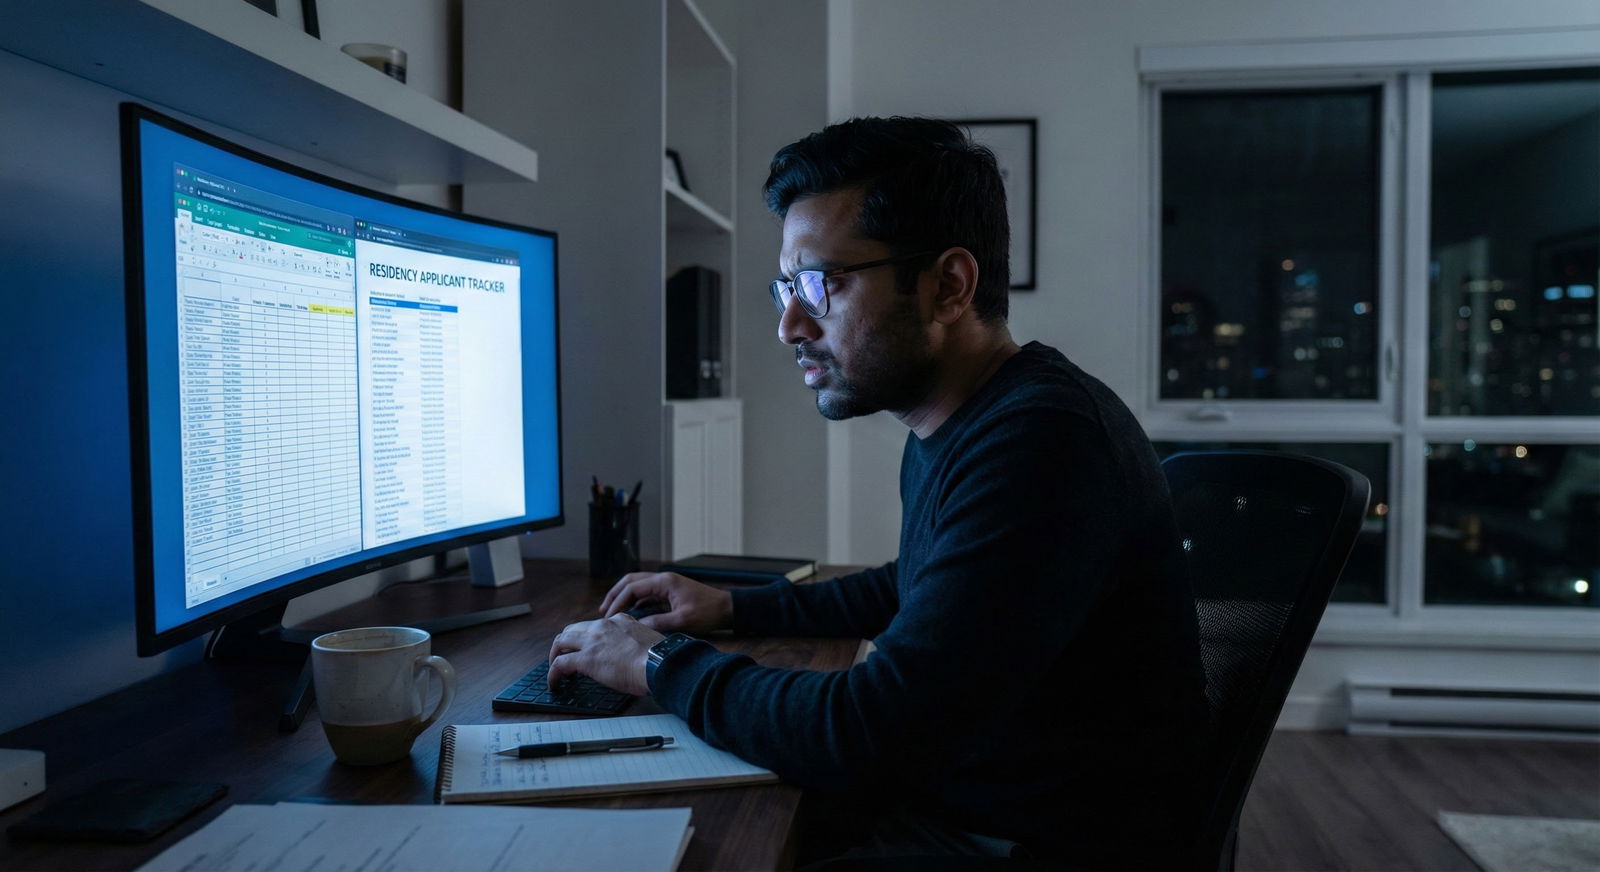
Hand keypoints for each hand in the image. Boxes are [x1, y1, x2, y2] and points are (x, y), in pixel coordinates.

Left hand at [547, 614, 660, 696]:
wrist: (658, 662)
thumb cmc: (660, 657)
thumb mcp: (648, 640)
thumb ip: (636, 642)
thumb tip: (636, 655)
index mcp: (619, 620)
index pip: (595, 626)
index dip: (588, 638)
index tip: (588, 648)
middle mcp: (602, 626)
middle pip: (573, 629)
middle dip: (566, 643)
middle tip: (565, 656)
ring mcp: (592, 641)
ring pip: (561, 642)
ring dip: (555, 655)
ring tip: (555, 668)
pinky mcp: (585, 659)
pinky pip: (560, 664)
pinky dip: (553, 674)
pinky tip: (554, 683)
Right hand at [598, 571, 732, 633]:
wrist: (727, 609)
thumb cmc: (708, 612)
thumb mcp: (682, 621)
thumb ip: (658, 623)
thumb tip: (637, 627)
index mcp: (665, 582)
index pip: (633, 588)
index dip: (618, 602)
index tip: (609, 617)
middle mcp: (663, 579)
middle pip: (631, 581)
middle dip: (615, 594)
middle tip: (604, 610)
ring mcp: (666, 585)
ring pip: (638, 586)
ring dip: (625, 597)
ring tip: (613, 612)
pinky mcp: (669, 593)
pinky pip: (647, 595)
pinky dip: (636, 602)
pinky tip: (630, 615)